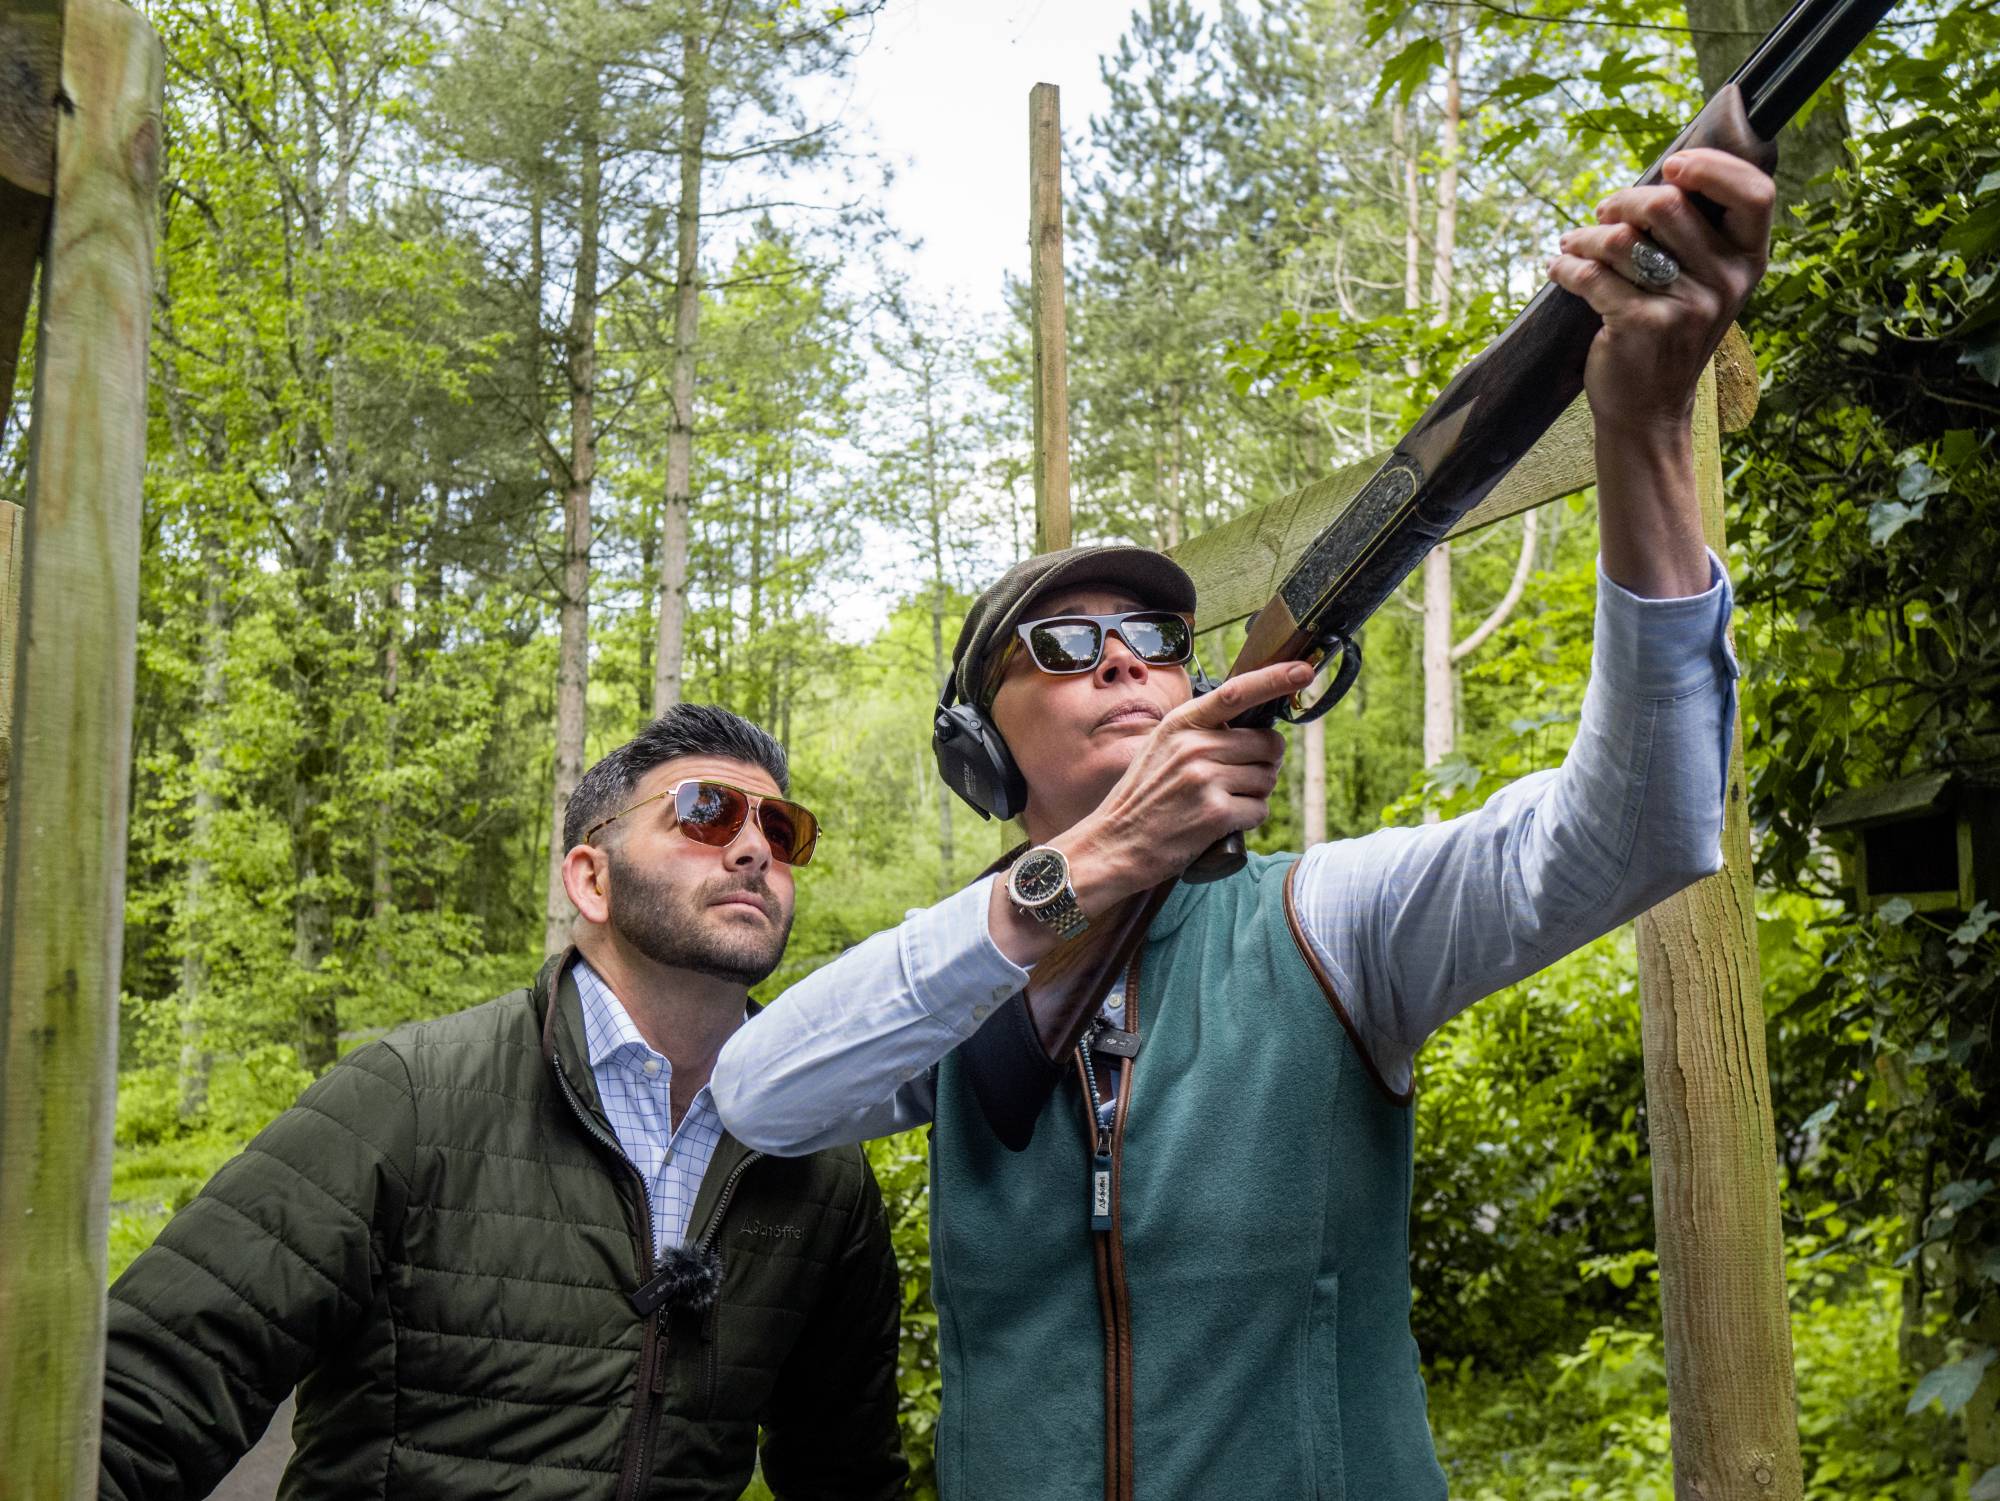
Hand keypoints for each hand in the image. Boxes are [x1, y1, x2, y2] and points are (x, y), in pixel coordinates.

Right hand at [1056, 660, 1310, 909]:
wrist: (1113, 844)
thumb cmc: (1142, 798)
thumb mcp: (1161, 748)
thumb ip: (1201, 732)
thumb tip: (1256, 730)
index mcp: (1181, 724)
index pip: (1236, 692)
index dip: (1274, 679)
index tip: (1303, 670)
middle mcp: (1194, 746)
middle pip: (1267, 744)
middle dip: (1263, 763)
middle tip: (1236, 779)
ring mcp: (1205, 779)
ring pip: (1267, 779)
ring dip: (1255, 793)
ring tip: (1220, 801)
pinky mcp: (1215, 813)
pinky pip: (1260, 810)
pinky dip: (1248, 819)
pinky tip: (1221, 822)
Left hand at [1547, 147, 1773, 438]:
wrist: (1650, 408)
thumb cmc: (1671, 332)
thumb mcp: (1704, 282)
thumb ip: (1697, 234)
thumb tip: (1664, 175)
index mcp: (1749, 260)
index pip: (1754, 193)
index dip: (1712, 167)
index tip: (1671, 165)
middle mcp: (1726, 281)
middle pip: (1668, 205)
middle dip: (1623, 201)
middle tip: (1603, 213)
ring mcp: (1686, 306)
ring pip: (1622, 239)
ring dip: (1586, 236)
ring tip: (1573, 245)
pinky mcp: (1642, 325)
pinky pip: (1592, 275)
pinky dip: (1566, 267)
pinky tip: (1558, 268)